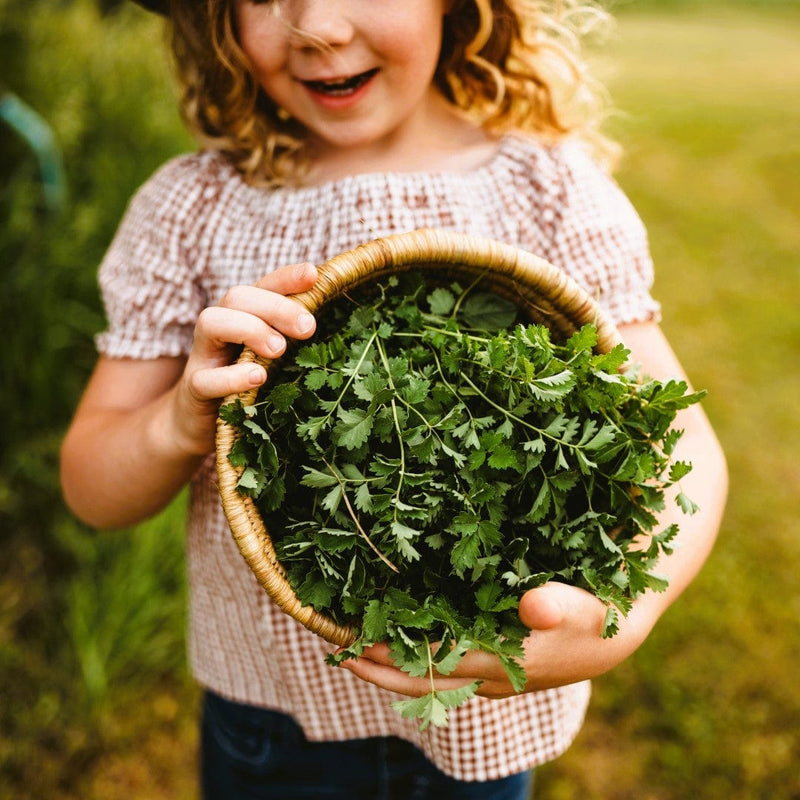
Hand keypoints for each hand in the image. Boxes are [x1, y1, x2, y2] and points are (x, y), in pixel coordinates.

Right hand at [172, 261, 318, 454]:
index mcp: (243, 316)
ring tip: (279, 349)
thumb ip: (294, 342)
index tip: (314, 275)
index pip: (263, 285)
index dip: (287, 278)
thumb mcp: (273, 361)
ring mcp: (203, 357)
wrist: (197, 424)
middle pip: (237, 296)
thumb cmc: (246, 386)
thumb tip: (339, 330)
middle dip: (275, 306)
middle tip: (308, 327)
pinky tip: (257, 377)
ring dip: (250, 329)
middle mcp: (220, 329)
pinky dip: (231, 376)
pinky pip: (205, 378)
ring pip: (211, 322)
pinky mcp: (194, 390)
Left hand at [339, 582, 652, 697]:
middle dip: (375, 666)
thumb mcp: (587, 607)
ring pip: (428, 675)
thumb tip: (530, 604)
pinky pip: (444, 666)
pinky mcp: (494, 664)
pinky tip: (401, 634)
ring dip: (391, 661)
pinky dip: (415, 654)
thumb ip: (560, 606)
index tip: (352, 642)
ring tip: (356, 640)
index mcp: (502, 664)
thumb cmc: (598, 617)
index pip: (431, 666)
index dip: (390, 656)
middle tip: (334, 646)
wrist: (616, 636)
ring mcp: (489, 675)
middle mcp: (488, 677)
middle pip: (419, 680)